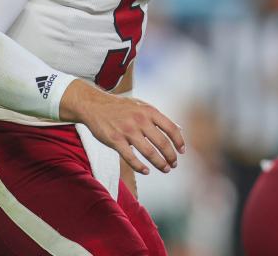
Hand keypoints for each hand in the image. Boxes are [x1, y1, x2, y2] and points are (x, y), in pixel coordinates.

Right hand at [60, 80, 184, 174]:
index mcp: (149, 111)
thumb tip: (179, 129)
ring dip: (160, 163)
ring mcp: (127, 130)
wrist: (95, 105)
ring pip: (149, 152)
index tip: (182, 152)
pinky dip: (140, 167)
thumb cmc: (121, 107)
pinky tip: (146, 171)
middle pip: (162, 142)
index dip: (179, 142)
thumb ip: (159, 118)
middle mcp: (140, 120)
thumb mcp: (142, 105)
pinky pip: (131, 157)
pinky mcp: (115, 140)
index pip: (171, 128)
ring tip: (165, 169)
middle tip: (173, 164)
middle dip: (171, 156)